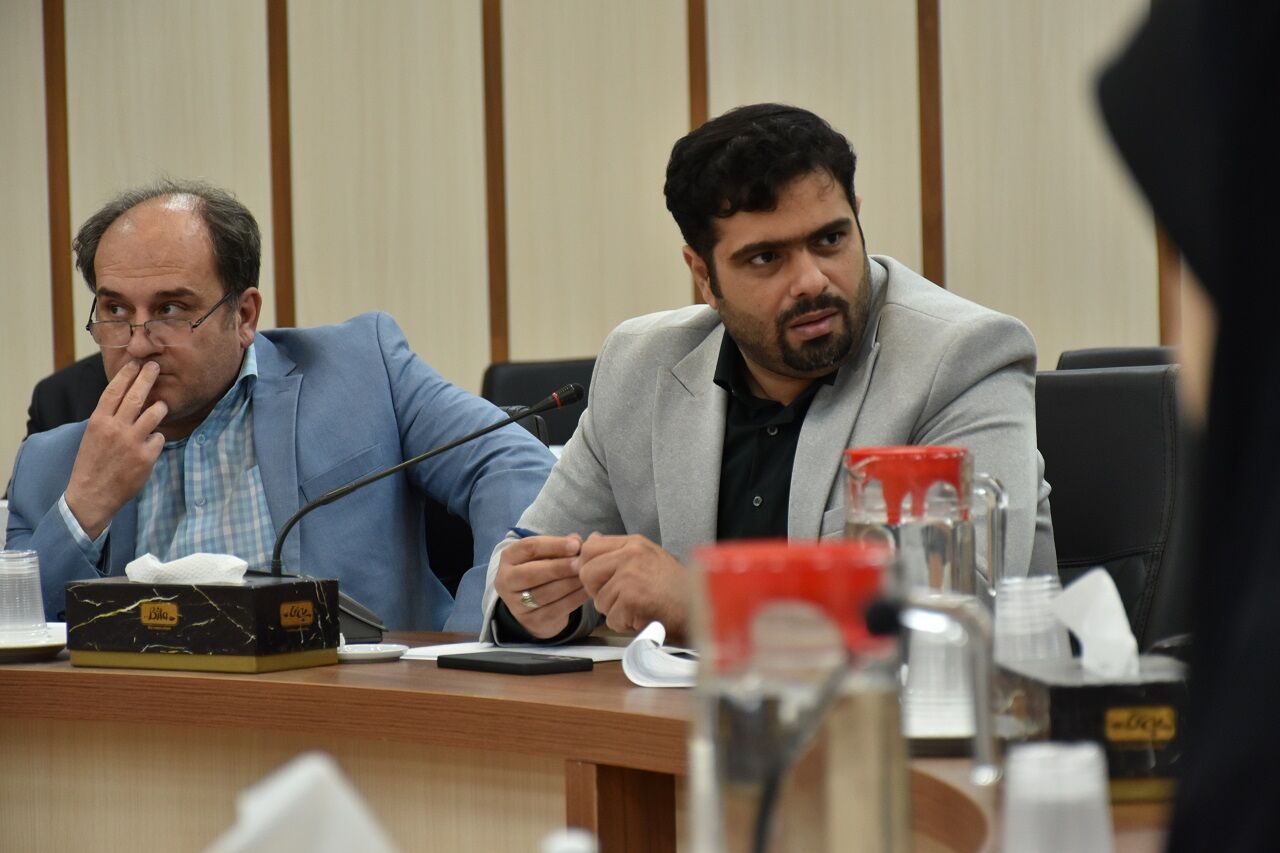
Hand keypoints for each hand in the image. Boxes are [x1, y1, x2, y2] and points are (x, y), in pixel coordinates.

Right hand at [64, 361, 167, 538]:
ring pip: (154, 414)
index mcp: (99, 421)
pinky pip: (159, 438)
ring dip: (159, 407)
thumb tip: (125, 400)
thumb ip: (108, 418)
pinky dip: (156, 439)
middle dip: (147, 377)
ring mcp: (132, 442)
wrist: (92, 495)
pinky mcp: (146, 457)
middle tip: (156, 366)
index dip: (126, 374)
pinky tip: (148, 446)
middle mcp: (115, 428)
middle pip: (136, 396)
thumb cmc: (92, 464)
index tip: (135, 363)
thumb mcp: (92, 436)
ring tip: (161, 405)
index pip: (113, 391)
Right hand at [494, 534, 585, 638]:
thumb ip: (562, 546)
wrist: (531, 605)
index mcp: (509, 557)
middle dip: (559, 567)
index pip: (529, 548)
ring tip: (585, 576)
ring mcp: (516, 604)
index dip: (554, 545)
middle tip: (580, 563)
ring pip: (544, 594)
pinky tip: (586, 591)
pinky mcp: (532, 621)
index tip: (576, 545)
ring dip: (568, 584)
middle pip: (532, 574)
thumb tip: (580, 541)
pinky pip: (555, 609)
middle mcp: (506, 581)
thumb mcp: (546, 555)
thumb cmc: (541, 571)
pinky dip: (573, 599)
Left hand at [575, 533, 689, 636]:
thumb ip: (619, 551)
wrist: (701, 608)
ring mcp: (630, 577)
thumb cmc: (676, 587)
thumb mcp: (649, 557)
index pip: (590, 547)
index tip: (600, 578)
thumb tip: (591, 540)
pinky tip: (642, 617)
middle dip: (598, 590)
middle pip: (587, 573)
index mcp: (634, 544)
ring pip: (599, 600)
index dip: (589, 566)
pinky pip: (611, 619)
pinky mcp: (631, 600)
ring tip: (638, 606)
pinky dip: (624, 624)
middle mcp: (630, 556)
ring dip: (615, 610)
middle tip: (621, 597)